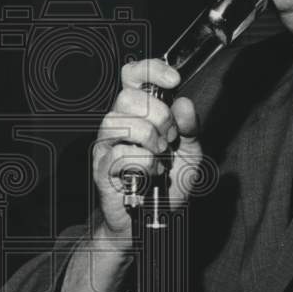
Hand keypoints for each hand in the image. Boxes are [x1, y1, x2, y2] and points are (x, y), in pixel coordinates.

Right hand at [93, 59, 202, 239]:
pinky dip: (144, 164)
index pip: (132, 75)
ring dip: (150, 140)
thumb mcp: (191, 152)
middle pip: (127, 97)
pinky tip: (150, 174)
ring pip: (121, 122)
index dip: (151, 69)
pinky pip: (120, 154)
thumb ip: (190, 127)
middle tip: (170, 138)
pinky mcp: (101, 169)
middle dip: (158, 115)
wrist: (154, 221)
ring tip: (160, 157)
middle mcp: (118, 123)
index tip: (174, 80)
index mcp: (138, 112)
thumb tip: (183, 103)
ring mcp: (106, 145)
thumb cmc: (168, 184)